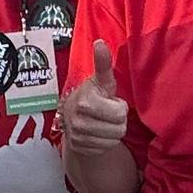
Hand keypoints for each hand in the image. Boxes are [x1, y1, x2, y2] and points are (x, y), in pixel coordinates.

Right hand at [62, 41, 127, 157]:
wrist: (72, 119)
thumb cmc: (92, 96)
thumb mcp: (100, 81)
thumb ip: (102, 64)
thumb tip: (99, 43)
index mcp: (86, 102)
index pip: (120, 113)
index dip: (119, 107)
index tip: (108, 101)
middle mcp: (79, 121)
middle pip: (119, 128)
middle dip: (117, 120)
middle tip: (107, 113)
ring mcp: (78, 136)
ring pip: (114, 140)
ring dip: (112, 132)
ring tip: (103, 122)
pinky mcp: (79, 148)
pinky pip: (105, 149)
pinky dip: (105, 142)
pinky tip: (98, 133)